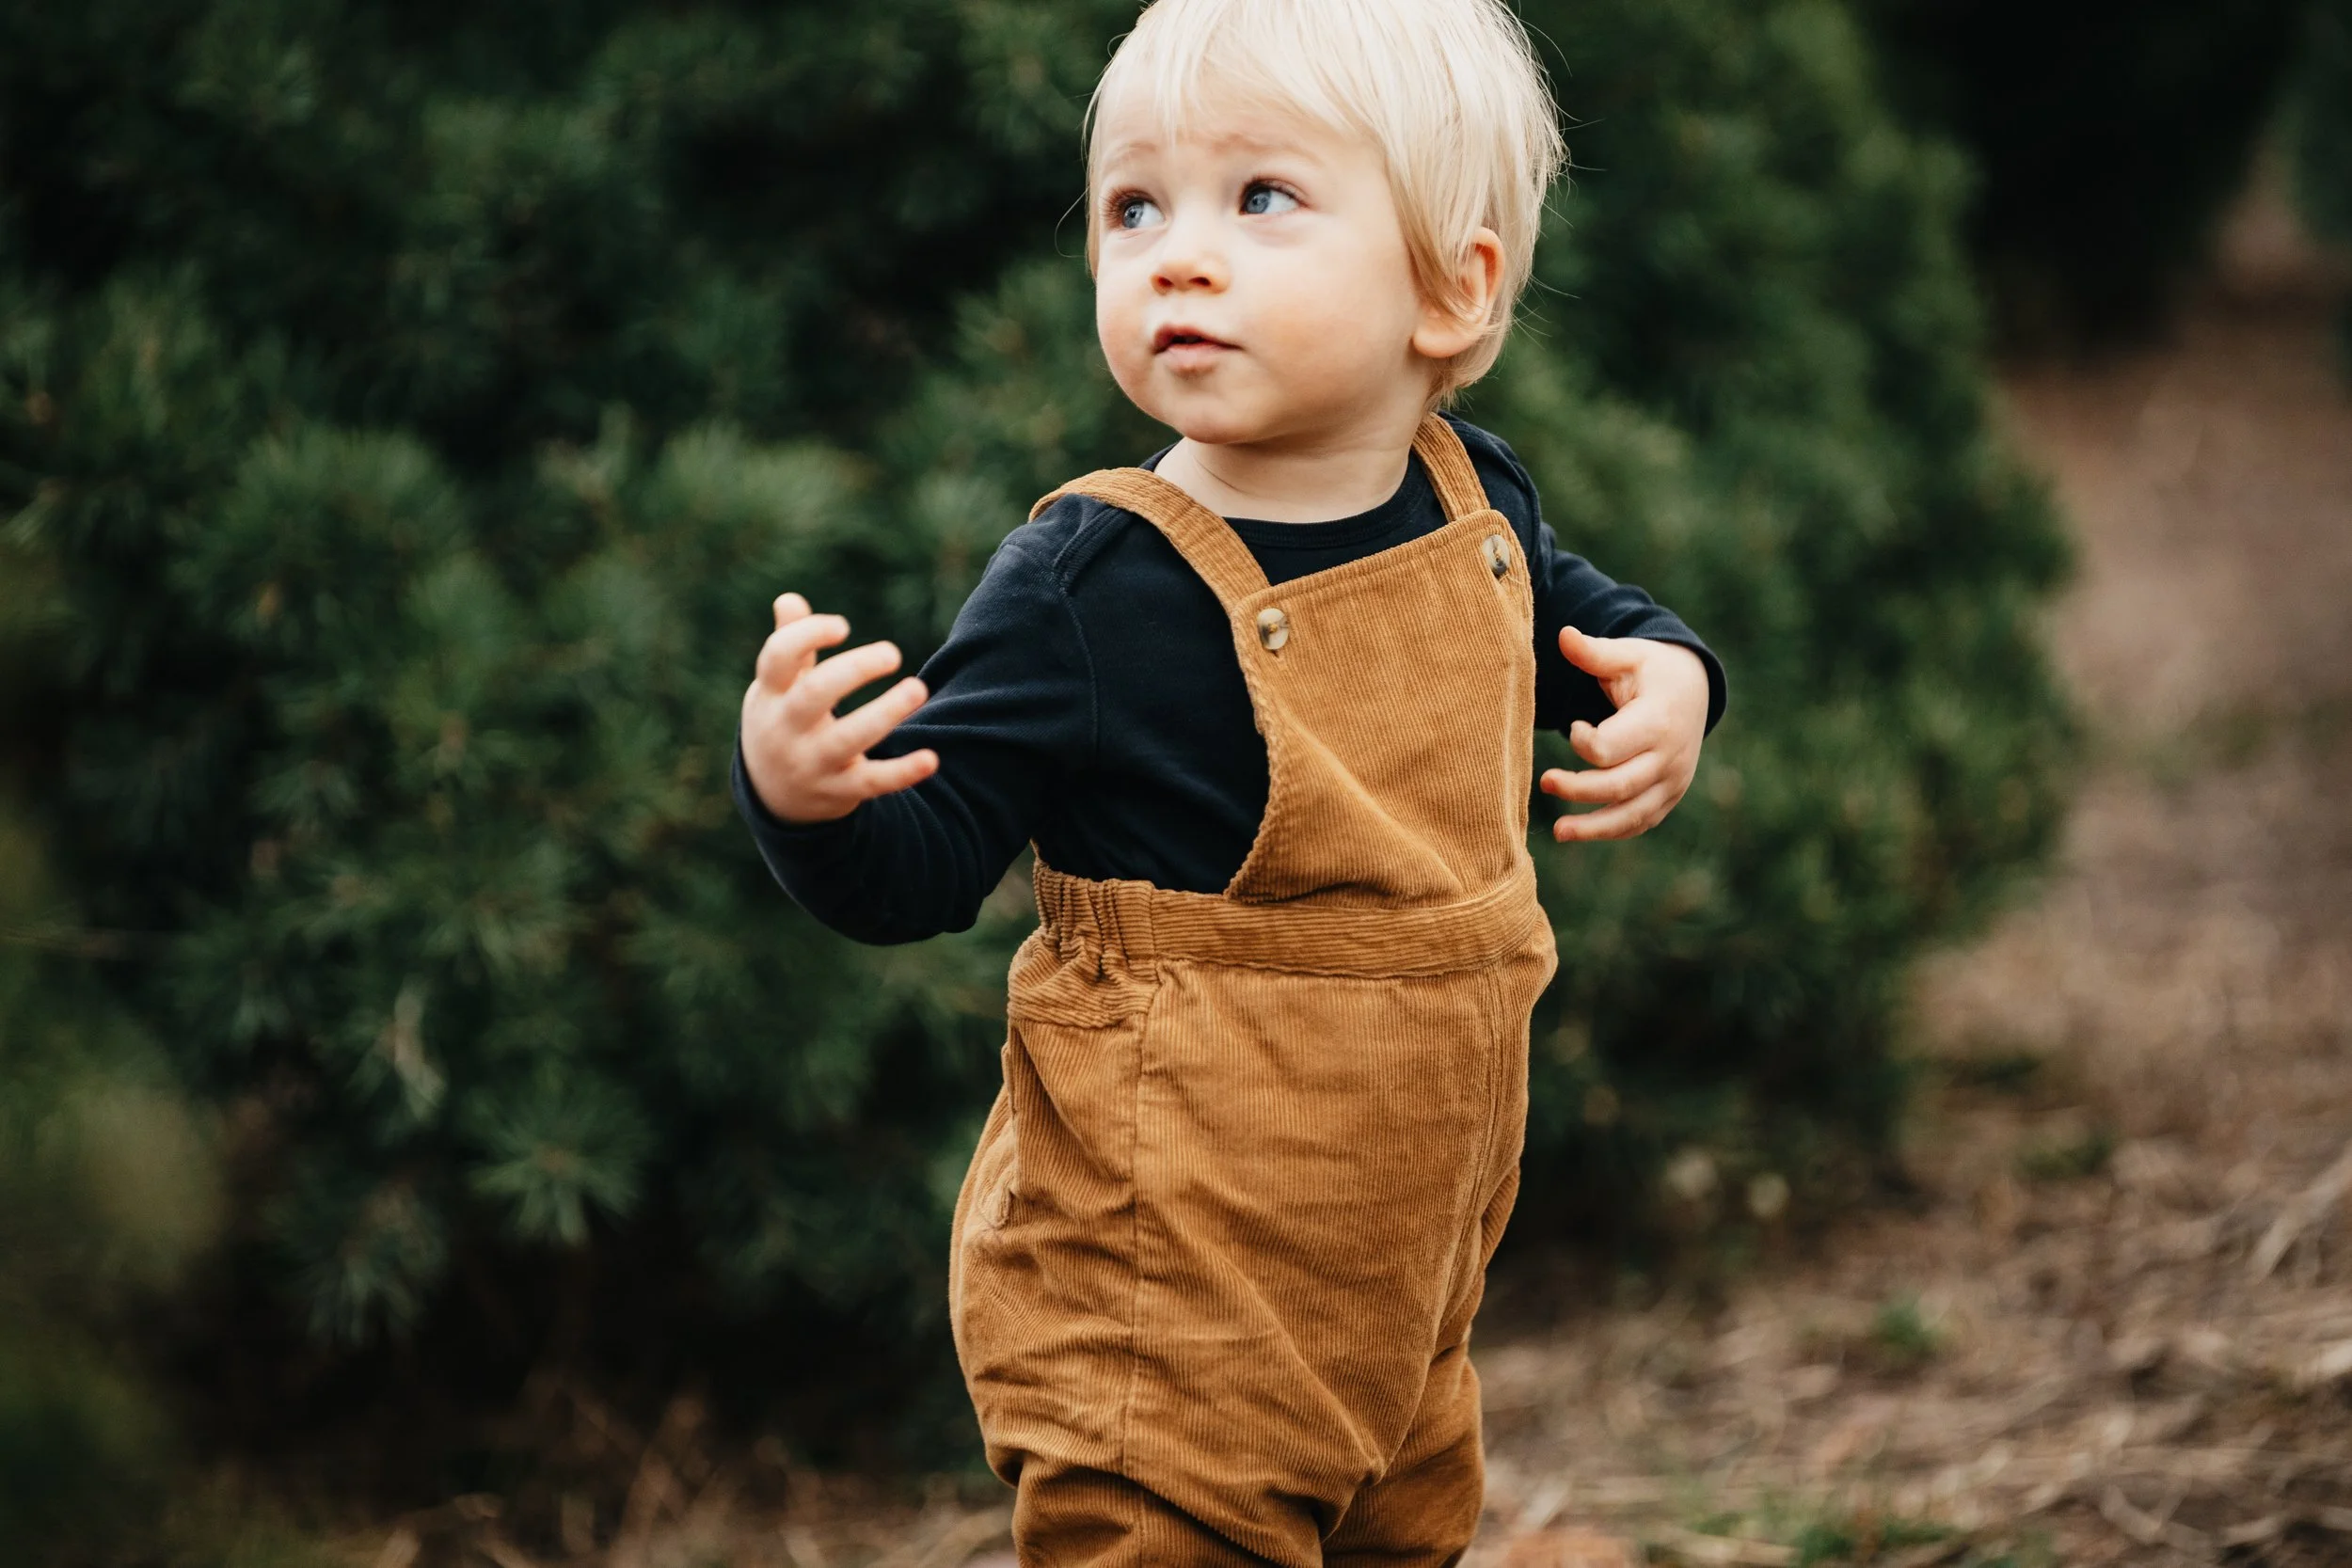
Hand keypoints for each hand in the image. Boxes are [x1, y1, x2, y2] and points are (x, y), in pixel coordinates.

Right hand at [741, 592, 936, 822]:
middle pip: (815, 693)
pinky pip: (873, 782)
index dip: (807, 635)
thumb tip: (789, 599)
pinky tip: (931, 759)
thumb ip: (789, 644)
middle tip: (892, 653)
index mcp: (771, 694)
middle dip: (854, 670)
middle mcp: (787, 729)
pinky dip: (903, 772)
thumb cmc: (783, 720)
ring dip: (886, 713)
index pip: (779, 657)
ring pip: (849, 737)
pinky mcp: (840, 791)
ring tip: (918, 688)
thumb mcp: (776, 686)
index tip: (843, 626)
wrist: (773, 795)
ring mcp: (812, 762)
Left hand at [1540, 629, 1708, 841]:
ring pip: (1633, 814)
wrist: (1695, 690)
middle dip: (1579, 789)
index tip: (1574, 726)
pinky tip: (1582, 832)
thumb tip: (1563, 635)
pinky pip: (1641, 821)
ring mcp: (1673, 780)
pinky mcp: (1670, 795)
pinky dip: (1613, 830)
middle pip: (1620, 785)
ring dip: (1594, 827)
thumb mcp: (1627, 655)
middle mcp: (1670, 756)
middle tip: (1545, 781)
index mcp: (1658, 721)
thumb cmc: (1652, 670)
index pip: (1612, 748)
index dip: (1583, 742)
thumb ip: (1594, 652)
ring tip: (1558, 832)